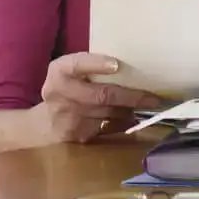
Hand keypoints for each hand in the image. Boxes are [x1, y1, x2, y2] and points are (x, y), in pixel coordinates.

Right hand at [31, 52, 170, 144]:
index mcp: (59, 72)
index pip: (77, 64)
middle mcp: (61, 93)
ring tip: (147, 104)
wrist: (45, 123)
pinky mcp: (78, 135)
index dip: (96, 64)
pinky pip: (108, 128)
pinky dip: (123, 122)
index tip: (116, 65)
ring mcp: (69, 117)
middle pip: (100, 95)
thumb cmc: (66, 89)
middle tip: (152, 97)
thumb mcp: (69, 73)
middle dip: (130, 96)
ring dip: (130, 109)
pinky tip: (132, 117)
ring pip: (108, 113)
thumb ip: (90, 67)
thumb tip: (128, 66)